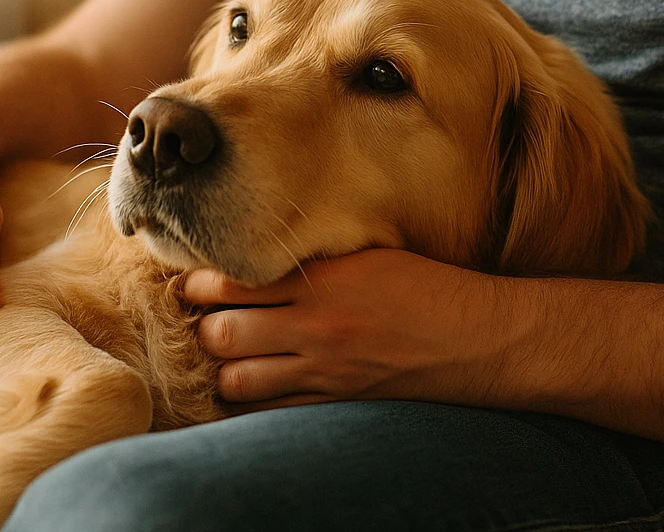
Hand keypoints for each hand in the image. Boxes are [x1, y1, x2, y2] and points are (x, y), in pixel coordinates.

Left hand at [182, 248, 508, 410]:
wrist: (471, 336)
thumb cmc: (421, 284)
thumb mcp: (365, 254)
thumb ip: (310, 258)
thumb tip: (255, 254)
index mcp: (321, 281)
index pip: (233, 282)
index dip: (199, 282)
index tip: (192, 279)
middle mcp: (315, 327)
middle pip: (223, 333)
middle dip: (203, 327)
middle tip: (201, 318)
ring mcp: (322, 370)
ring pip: (237, 380)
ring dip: (223, 367)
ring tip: (224, 354)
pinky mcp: (334, 401)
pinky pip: (272, 410)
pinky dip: (251, 400)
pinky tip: (248, 386)